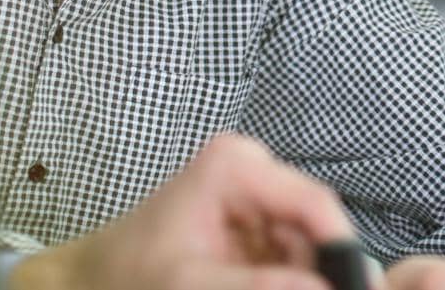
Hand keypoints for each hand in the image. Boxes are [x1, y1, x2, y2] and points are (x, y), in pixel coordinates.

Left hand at [11, 133, 354, 289]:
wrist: (88, 281)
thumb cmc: (126, 276)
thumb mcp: (189, 284)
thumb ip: (256, 286)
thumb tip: (323, 288)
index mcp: (235, 167)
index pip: (313, 202)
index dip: (341, 247)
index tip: (355, 286)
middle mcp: (252, 169)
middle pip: (313, 223)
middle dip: (319, 266)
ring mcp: (253, 193)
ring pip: (306, 241)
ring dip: (303, 273)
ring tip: (285, 288)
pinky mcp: (251, 218)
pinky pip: (288, 250)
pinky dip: (286, 276)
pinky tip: (272, 286)